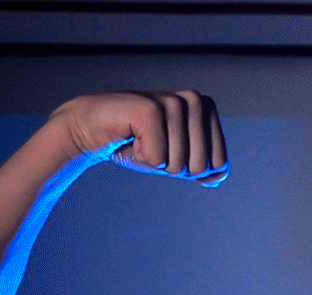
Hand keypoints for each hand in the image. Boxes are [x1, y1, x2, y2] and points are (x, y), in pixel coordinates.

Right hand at [49, 90, 229, 185]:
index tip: (168, 149)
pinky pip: (157, 159)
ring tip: (139, 139)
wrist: (90, 128)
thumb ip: (203, 167)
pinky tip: (129, 137)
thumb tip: (217, 177)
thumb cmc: (137, 144)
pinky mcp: (150, 109)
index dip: (191, 170)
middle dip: (172, 167)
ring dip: (154, 161)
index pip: (220, 164)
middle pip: (200, 166)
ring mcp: (173, 102)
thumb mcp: (176, 159)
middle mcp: (194, 100)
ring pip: (179, 165)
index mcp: (206, 108)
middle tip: (151, 145)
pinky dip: (140, 157)